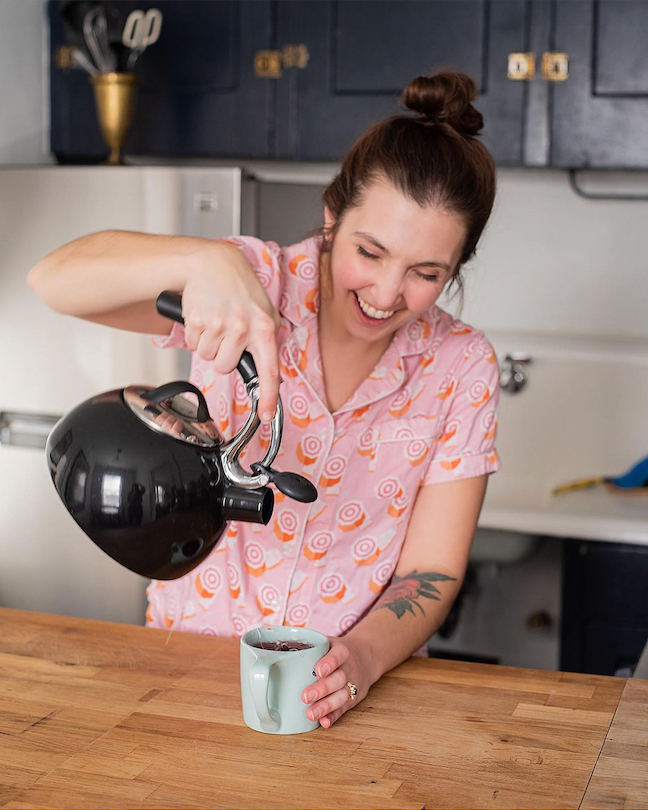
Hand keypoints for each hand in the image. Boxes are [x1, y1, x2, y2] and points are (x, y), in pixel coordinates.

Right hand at [181, 242, 280, 421]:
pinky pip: (192, 344)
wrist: (213, 262)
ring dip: (208, 344)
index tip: (266, 415)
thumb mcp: (264, 311)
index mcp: (264, 328)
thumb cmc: (240, 287)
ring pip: (207, 357)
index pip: (269, 371)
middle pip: (225, 367)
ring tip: (216, 320)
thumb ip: (266, 340)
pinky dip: (195, 334)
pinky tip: (204, 316)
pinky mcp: (197, 321)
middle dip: (222, 355)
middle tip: (226, 333)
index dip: (269, 397)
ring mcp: (218, 325)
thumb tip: (270, 374)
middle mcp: (242, 328)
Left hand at [301, 637, 372, 728]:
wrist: (365, 659)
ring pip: (342, 696)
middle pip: (339, 678)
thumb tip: (276, 652)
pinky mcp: (352, 699)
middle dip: (323, 689)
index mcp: (342, 651)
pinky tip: (323, 722)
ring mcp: (352, 685)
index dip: (329, 663)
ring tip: (311, 714)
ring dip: (327, 706)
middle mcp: (349, 668)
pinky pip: (343, 709)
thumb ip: (308, 646)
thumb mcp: (328, 642)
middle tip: (305, 696)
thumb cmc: (336, 651)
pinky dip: (334, 716)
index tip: (317, 670)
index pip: (338, 655)